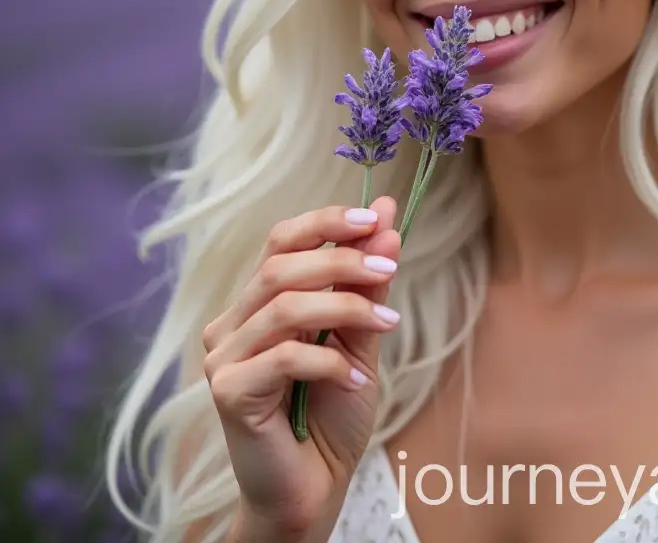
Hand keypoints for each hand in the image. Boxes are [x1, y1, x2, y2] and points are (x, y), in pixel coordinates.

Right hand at [202, 196, 400, 534]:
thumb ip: (367, 281)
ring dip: (346, 306)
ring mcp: (223, 357)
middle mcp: (232, 322)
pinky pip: (283, 356)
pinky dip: (329, 362)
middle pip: (281, 267)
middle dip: (342, 261)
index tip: (375, 218)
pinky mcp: (227, 391)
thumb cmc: (334, 410)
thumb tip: (388, 216)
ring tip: (388, 322)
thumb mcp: (359, 337)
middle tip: (389, 268)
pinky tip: (357, 380)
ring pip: (284, 306)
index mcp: (259, 301)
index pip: (282, 240)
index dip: (325, 222)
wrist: (317, 485)